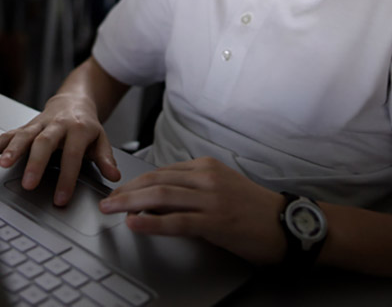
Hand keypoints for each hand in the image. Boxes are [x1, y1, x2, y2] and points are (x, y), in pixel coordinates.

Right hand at [0, 92, 120, 205]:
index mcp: (79, 129)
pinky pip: (10, 133)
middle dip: (36, 163)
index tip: (60, 199)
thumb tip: (114, 176)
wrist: (74, 101)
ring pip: (25, 134)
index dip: (67, 178)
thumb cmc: (86, 125)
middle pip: (45, 142)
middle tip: (29, 184)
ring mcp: (40, 124)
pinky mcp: (26, 125)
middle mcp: (58, 125)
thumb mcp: (101, 139)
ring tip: (3, 164)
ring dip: (13, 149)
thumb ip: (106, 158)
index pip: (72, 155)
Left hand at [98, 157, 285, 263]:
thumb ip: (191, 189)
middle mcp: (205, 177)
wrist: (286, 224)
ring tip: (110, 209)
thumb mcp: (220, 189)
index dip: (135, 182)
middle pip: (156, 180)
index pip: (161, 171)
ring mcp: (210, 198)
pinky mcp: (215, 221)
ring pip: (161, 196)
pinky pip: (177, 220)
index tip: (118, 191)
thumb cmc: (253, 209)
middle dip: (126, 191)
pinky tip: (135, 223)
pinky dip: (152, 221)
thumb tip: (157, 199)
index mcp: (205, 167)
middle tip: (105, 200)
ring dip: (130, 203)